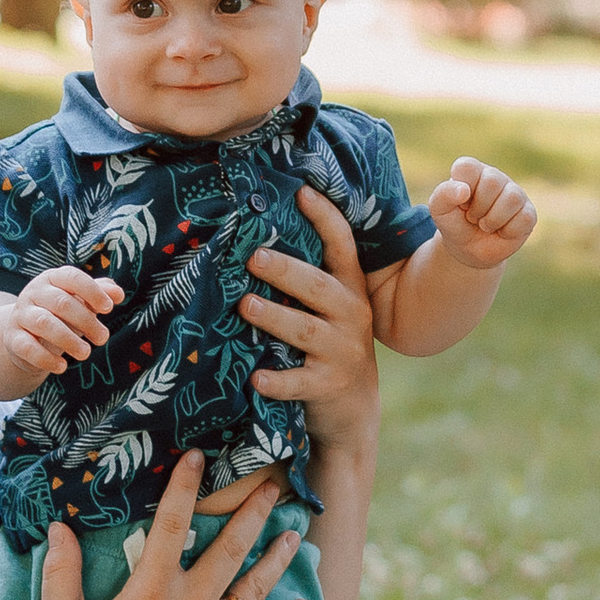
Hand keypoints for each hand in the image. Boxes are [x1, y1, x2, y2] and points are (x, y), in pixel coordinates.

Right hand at [4, 263, 121, 380]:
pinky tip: (62, 367)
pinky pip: (27, 347)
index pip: (72, 278)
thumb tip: (118, 293)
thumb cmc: (60, 314)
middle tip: (103, 338)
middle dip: (86, 321)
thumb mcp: (80, 301)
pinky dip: (46, 359)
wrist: (25, 334)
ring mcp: (20, 315)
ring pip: (44, 323)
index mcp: (52, 278)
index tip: (109, 308)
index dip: (92, 292)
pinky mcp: (12, 338)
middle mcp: (33, 292)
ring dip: (68, 340)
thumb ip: (99, 293)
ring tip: (86, 354)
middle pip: (61, 302)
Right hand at [40, 455, 307, 599]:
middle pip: (231, 547)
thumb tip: (57, 526)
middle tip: (270, 485)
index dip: (185, 486)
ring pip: (256, 588)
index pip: (172, 524)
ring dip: (278, 558)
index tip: (198, 457)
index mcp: (150, 591)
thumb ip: (61, 570)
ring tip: (294, 532)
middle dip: (253, 511)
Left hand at [242, 188, 382, 444]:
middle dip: (287, 271)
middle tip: (254, 257)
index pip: (342, 245)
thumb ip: (309, 278)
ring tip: (245, 305)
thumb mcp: (332, 307)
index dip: (324, 218)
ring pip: (306, 331)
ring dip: (275, 318)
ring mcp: (342, 352)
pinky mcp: (328, 385)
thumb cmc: (330, 342)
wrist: (353, 407)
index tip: (301, 192)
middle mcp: (351, 315)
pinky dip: (278, 381)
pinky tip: (256, 378)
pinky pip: (300, 382)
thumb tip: (258, 235)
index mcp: (350, 288)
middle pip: (319, 288)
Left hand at [428, 157, 536, 267]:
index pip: (467, 166)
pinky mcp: (528, 212)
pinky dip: (508, 231)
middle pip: (492, 182)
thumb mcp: (439, 211)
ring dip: (493, 219)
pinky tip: (501, 231)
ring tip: (485, 225)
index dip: (460, 189)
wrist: (469, 251)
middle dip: (478, 208)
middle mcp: (495, 177)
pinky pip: (525, 218)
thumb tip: (464, 190)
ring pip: (512, 198)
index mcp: (472, 171)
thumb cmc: (454, 224)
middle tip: (472, 218)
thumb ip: (443, 195)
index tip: (459, 204)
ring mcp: (515, 193)